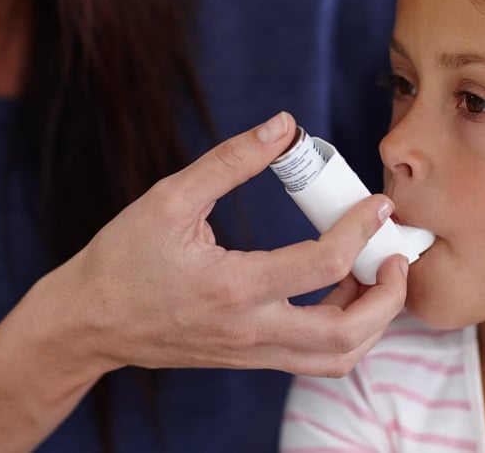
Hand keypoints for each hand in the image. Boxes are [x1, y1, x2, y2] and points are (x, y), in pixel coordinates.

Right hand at [45, 111, 407, 378]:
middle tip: (396, 255)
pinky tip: (337, 292)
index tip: (377, 203)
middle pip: (347, 333)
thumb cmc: (123, 258)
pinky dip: (343, 332)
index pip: (323, 263)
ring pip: (337, 358)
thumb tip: (284, 126)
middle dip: (388, 296)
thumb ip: (230, 161)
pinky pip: (313, 359)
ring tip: (375, 277)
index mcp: (233, 287)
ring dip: (372, 322)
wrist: (88, 323)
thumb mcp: (169, 198)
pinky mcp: (248, 359)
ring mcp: (250, 353)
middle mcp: (249, 331)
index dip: (361, 228)